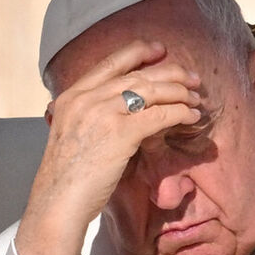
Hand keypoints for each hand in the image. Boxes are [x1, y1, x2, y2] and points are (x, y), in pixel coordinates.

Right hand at [14, 40, 200, 254]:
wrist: (57, 203)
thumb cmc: (68, 179)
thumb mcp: (73, 136)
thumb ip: (91, 118)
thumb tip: (124, 114)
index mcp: (72, 95)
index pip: (110, 63)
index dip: (138, 53)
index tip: (160, 51)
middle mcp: (85, 98)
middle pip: (137, 75)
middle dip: (170, 74)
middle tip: (192, 79)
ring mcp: (101, 113)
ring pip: (150, 91)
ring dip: (180, 93)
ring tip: (197, 99)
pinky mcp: (118, 133)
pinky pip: (158, 115)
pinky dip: (179, 112)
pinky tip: (192, 117)